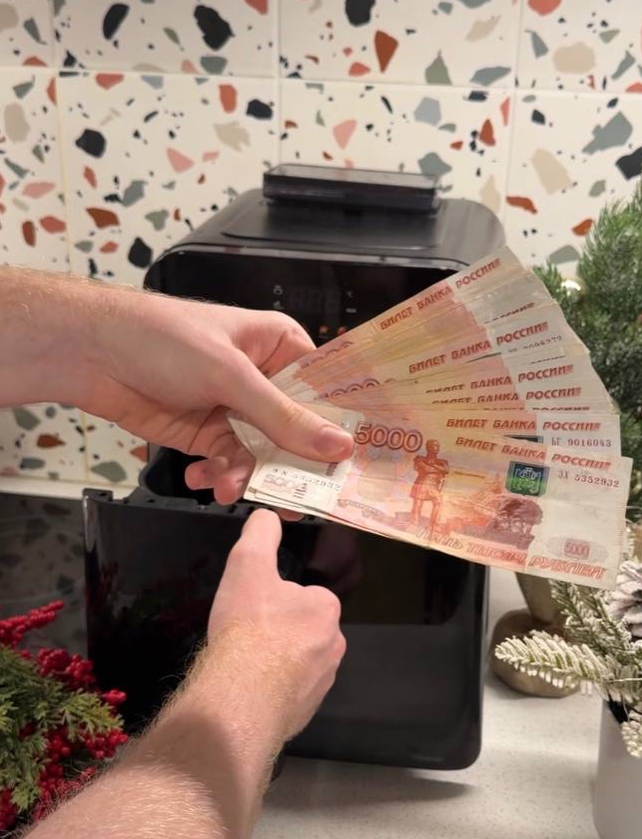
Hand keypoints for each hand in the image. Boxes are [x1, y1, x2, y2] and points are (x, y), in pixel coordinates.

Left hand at [73, 285, 352, 503]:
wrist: (94, 353)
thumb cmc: (163, 339)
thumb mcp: (230, 376)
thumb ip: (282, 417)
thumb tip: (337, 446)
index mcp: (280, 347)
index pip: (325, 391)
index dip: (339, 428)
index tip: (350, 465)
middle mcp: (263, 380)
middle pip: (297, 432)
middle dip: (290, 465)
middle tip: (294, 498)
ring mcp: (235, 410)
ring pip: (262, 456)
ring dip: (247, 476)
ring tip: (227, 488)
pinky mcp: (207, 435)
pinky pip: (229, 465)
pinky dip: (219, 478)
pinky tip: (202, 479)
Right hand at [208, 510, 345, 744]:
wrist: (242, 696)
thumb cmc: (248, 626)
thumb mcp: (248, 565)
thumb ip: (260, 534)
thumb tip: (268, 515)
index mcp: (326, 609)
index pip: (303, 596)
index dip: (275, 599)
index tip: (253, 608)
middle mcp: (334, 645)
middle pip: (302, 630)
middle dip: (278, 632)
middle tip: (246, 635)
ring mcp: (322, 682)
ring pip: (297, 662)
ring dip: (276, 662)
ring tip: (244, 663)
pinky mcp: (307, 710)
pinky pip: (290, 692)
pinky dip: (273, 690)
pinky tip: (250, 688)